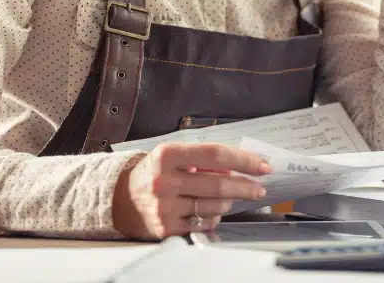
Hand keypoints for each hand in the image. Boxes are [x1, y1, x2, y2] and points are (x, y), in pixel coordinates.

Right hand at [111, 142, 270, 238]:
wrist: (121, 198)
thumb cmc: (154, 172)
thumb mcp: (174, 156)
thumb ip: (203, 159)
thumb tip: (236, 168)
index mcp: (168, 155)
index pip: (214, 154)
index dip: (243, 160)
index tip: (262, 165)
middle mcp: (164, 180)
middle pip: (218, 183)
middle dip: (245, 186)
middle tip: (260, 188)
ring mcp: (165, 206)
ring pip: (214, 206)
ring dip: (229, 202)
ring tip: (229, 197)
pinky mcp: (166, 228)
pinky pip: (203, 224)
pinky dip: (214, 217)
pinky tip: (212, 211)